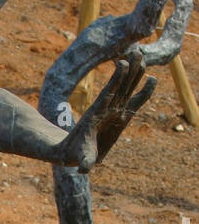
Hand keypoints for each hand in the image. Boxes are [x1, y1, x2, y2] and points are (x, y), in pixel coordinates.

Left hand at [59, 53, 155, 172]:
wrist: (73, 152)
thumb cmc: (77, 154)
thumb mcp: (82, 158)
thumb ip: (85, 162)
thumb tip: (84, 170)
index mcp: (97, 114)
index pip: (107, 94)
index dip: (115, 80)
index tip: (121, 65)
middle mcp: (107, 109)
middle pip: (120, 86)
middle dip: (129, 71)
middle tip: (137, 52)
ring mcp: (114, 111)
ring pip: (127, 89)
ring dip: (135, 73)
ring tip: (142, 55)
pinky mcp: (121, 116)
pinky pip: (133, 100)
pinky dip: (141, 89)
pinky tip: (150, 77)